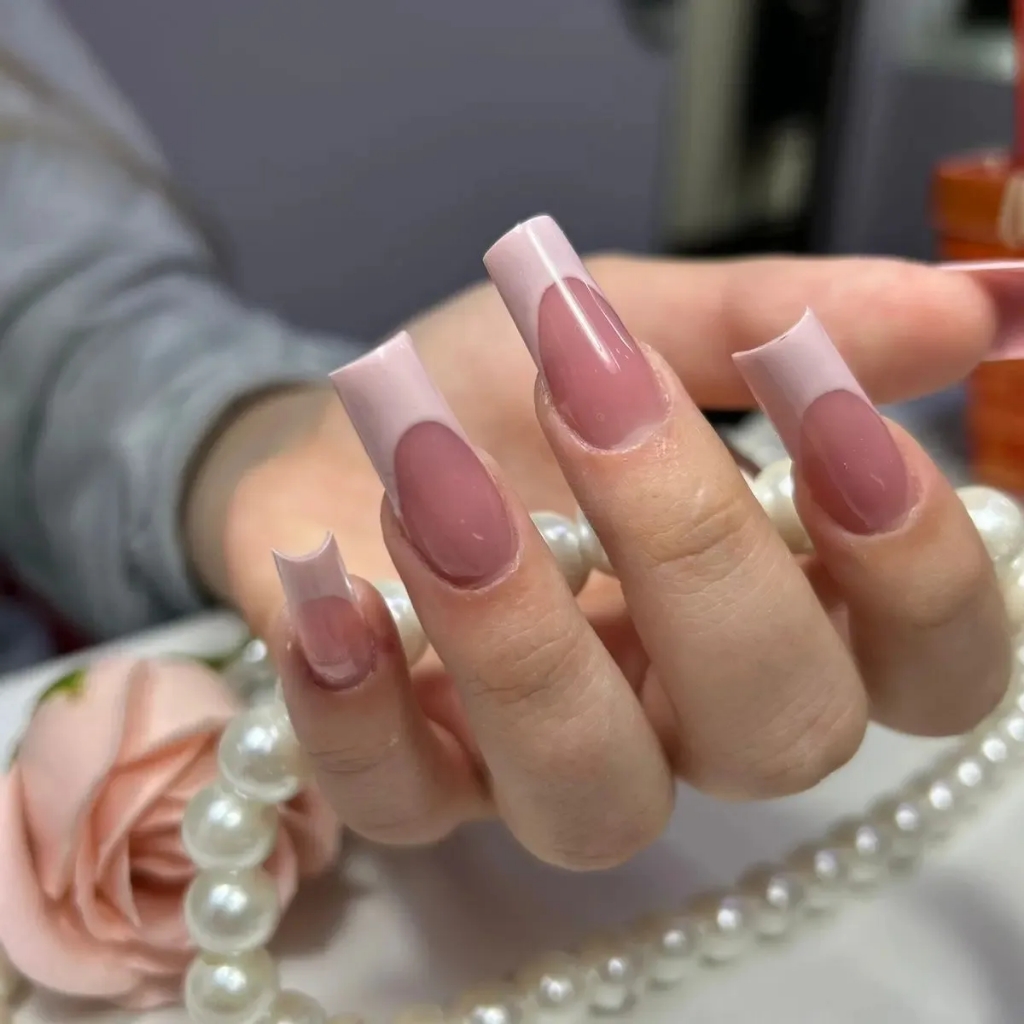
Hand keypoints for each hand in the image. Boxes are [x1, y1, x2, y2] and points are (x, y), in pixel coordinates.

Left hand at [198, 240, 1007, 868]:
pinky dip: (358, 705)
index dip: (917, 568)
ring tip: (431, 481)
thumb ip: (774, 318)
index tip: (825, 406)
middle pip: (772, 735)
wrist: (357, 419)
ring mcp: (543, 764)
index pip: (926, 669)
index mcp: (773, 606)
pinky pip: (398, 802)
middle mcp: (682, 715)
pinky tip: (330, 584)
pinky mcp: (412, 778)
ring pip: (597, 803)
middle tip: (589, 390)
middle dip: (693, 552)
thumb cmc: (509, 385)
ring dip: (520, 638)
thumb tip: (977, 306)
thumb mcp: (629, 315)